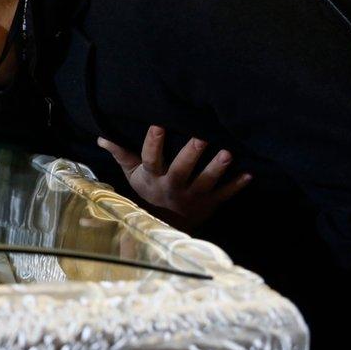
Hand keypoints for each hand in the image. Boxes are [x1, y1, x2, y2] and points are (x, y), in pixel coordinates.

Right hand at [97, 125, 251, 227]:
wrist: (166, 225)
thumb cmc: (149, 191)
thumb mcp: (133, 174)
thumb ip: (121, 154)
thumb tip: (101, 136)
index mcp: (153, 178)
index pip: (150, 159)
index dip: (153, 143)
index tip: (158, 124)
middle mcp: (172, 188)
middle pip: (181, 170)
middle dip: (191, 154)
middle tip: (202, 136)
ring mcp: (192, 197)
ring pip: (205, 183)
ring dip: (217, 169)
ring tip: (227, 153)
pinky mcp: (210, 204)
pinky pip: (225, 195)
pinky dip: (237, 186)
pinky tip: (249, 174)